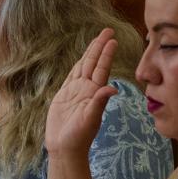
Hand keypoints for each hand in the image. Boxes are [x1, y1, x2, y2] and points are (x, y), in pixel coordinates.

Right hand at [45, 28, 117, 157]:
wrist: (65, 148)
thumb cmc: (79, 137)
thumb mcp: (91, 119)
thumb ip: (99, 103)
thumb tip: (113, 89)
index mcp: (94, 92)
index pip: (101, 68)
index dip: (106, 53)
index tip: (113, 39)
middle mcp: (86, 89)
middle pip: (93, 62)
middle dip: (99, 46)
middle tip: (108, 30)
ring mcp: (75, 91)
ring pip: (83, 67)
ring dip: (90, 53)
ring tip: (96, 40)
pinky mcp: (64, 96)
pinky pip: (71, 76)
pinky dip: (77, 65)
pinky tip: (81, 59)